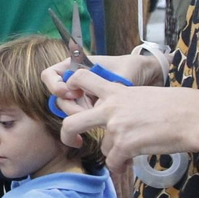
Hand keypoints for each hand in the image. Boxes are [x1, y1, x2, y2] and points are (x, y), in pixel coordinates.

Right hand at [41, 51, 162, 118]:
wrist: (149, 76)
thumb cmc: (134, 67)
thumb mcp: (123, 72)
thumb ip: (109, 88)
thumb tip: (98, 107)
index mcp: (77, 67)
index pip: (49, 75)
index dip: (55, 85)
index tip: (72, 91)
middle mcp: (76, 84)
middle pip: (59, 99)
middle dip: (72, 107)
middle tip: (89, 111)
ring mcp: (83, 98)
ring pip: (70, 112)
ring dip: (82, 118)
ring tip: (101, 119)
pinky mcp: (92, 111)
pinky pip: (84, 120)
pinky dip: (90, 126)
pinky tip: (104, 130)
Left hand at [56, 69, 198, 168]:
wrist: (193, 117)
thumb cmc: (177, 105)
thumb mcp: (144, 94)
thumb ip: (125, 103)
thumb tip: (117, 120)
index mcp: (116, 91)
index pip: (82, 79)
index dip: (70, 87)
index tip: (71, 99)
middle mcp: (111, 108)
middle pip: (71, 122)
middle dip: (67, 135)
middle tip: (73, 142)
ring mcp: (116, 127)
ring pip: (103, 148)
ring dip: (115, 153)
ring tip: (130, 153)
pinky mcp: (125, 145)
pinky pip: (113, 162)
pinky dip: (120, 166)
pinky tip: (129, 163)